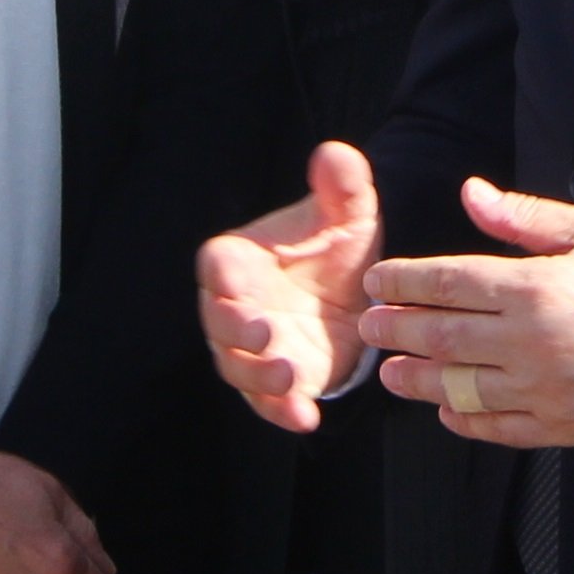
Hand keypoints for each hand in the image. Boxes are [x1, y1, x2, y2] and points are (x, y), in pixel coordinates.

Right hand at [200, 142, 382, 430]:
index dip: (224, 281)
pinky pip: (267, 403)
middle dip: (237, 333)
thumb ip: (342, 185)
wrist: (356, 294)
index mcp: (237, 260)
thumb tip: (334, 154)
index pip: (217, 268)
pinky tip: (306, 418)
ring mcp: (250, 350)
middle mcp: (233, 306)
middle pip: (219, 323)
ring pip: (237, 367)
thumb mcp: (349, 214)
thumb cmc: (337, 247)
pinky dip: (281, 411)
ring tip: (289, 377)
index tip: (240, 290)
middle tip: (265, 337)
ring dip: (258, 377)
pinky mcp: (275, 383)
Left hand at [361, 179, 573, 449]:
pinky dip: (467, 421)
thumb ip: (526, 218)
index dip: (405, 281)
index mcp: (538, 287)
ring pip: (461, 389)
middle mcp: (534, 343)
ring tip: (392, 372)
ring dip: (419, 380)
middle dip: (397, 330)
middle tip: (369, 326)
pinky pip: (501, 429)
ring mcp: (548, 392)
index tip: (378, 280)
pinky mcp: (567, 427)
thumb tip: (472, 195)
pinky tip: (447, 411)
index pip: (449, 282)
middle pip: (443, 337)